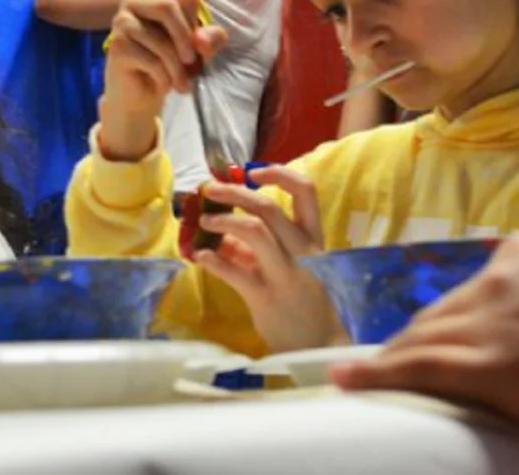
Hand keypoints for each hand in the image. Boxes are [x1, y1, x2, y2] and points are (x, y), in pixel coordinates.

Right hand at [97, 0, 224, 159]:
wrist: (140, 97)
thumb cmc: (169, 66)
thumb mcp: (198, 50)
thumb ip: (209, 39)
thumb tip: (201, 41)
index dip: (196, 24)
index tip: (196, 46)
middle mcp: (133, 3)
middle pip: (167, 6)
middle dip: (185, 39)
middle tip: (192, 63)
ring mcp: (121, 23)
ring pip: (162, 42)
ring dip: (178, 69)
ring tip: (181, 83)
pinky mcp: (117, 47)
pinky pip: (153, 62)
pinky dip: (165, 79)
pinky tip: (163, 86)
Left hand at [191, 167, 344, 351]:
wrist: (320, 347)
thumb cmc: (303, 301)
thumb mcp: (287, 265)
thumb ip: (257, 246)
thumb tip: (220, 229)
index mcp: (311, 239)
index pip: (306, 192)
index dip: (280, 173)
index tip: (253, 171)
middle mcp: (303, 251)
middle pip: (269, 206)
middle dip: (234, 192)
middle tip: (210, 189)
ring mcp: (285, 274)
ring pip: (255, 231)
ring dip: (222, 221)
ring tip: (202, 222)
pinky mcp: (266, 297)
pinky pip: (235, 273)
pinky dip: (213, 261)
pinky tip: (198, 258)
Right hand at [332, 234, 518, 427]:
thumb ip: (500, 411)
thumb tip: (449, 419)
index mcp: (498, 365)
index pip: (418, 366)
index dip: (375, 374)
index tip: (341, 379)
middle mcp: (489, 316)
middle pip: (421, 334)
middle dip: (394, 355)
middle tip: (372, 372)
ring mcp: (502, 278)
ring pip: (444, 305)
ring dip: (427, 330)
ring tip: (414, 350)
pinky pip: (474, 280)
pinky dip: (467, 302)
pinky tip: (471, 320)